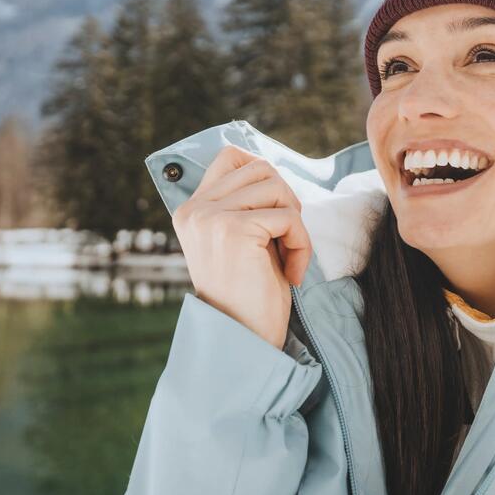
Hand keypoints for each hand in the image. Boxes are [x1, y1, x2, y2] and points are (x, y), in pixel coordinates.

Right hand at [171, 144, 312, 348]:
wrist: (242, 339)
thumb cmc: (249, 292)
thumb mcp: (242, 239)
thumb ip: (245, 203)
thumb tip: (269, 166)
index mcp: (192, 209)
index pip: (230, 155)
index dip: (263, 170)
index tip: (277, 207)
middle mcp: (195, 209)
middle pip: (261, 167)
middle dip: (286, 199)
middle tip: (286, 237)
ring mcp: (211, 217)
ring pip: (277, 187)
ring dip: (296, 222)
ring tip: (289, 255)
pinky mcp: (234, 230)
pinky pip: (289, 217)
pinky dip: (302, 244)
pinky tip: (293, 272)